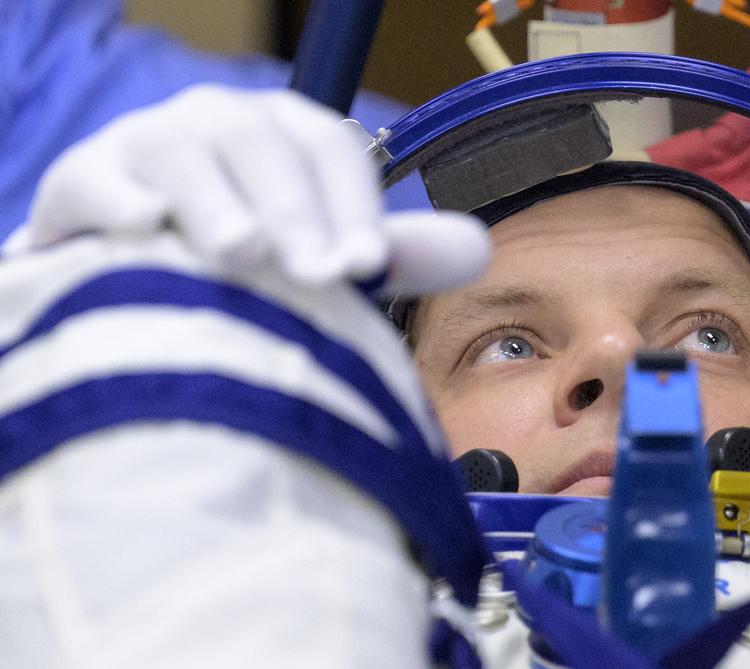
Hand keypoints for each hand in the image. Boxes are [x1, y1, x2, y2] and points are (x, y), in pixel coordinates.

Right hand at [3, 85, 488, 296]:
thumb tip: (479, 248)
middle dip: (296, 215)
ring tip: (243, 253)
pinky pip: (98, 179)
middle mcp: (221, 123)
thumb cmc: (250, 260)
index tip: (372, 267)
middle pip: (265, 152)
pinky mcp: (84, 176)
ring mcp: (150, 144)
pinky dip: (120, 199)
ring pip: (186, 158)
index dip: (355, 207)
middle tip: (319, 277)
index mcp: (287, 135)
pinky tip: (141, 228)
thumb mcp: (320, 254)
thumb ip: (393, 253)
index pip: (331, 154)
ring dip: (216, 203)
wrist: (136, 270)